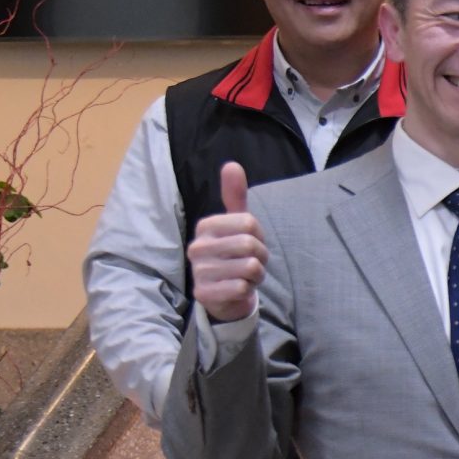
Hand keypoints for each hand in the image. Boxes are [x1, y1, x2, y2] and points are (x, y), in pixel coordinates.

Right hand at [188, 161, 267, 321]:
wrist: (225, 294)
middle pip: (250, 245)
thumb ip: (235, 196)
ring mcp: (198, 271)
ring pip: (250, 267)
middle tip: (252, 262)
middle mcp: (197, 247)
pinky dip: (248, 290)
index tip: (251, 243)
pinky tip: (238, 289)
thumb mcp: (237, 224)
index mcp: (205, 226)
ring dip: (256, 274)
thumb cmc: (233, 254)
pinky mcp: (203, 294)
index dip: (260, 236)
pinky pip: (241, 287)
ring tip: (244, 276)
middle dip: (261, 257)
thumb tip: (232, 164)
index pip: (249, 223)